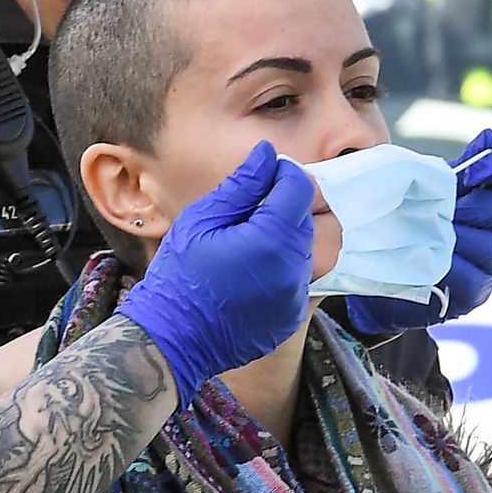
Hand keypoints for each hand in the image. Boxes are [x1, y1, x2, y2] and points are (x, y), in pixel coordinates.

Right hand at [116, 141, 314, 404]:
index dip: (285, 173)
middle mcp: (295, 267)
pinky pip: (303, 279)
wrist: (171, 338)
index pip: (301, 187)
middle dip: (297, 204)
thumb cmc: (178, 274)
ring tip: (259, 238)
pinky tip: (254, 269)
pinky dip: (287, 266)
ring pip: (317, 250)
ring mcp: (297, 295)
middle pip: (319, 218)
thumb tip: (268, 155)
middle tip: (263, 206)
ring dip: (295, 235)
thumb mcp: (202, 219)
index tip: (265, 175)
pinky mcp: (292, 315)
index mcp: (273, 238)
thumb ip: (242, 185)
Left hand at [344, 129, 491, 334]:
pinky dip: (446, 266)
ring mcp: (489, 267)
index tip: (473, 172)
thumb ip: (453, 169)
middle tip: (446, 209)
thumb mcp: (424, 192)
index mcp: (491, 200)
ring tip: (426, 233)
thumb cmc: (405, 225)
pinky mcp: (472, 295)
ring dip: (457, 236)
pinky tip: (423, 258)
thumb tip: (489, 137)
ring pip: (490, 246)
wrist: (374, 272)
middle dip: (477, 206)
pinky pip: (468, 277)